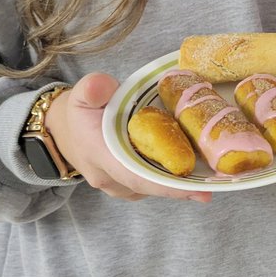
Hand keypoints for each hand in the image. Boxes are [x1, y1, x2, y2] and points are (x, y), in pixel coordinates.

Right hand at [46, 73, 211, 201]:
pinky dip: (169, 182)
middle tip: (212, 188)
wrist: (63, 130)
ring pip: (150, 189)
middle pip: (148, 186)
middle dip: (180, 190)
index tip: (192, 188)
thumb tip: (103, 87)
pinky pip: (149, 186)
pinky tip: (192, 174)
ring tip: (210, 181)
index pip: (133, 175)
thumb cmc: (80, 110)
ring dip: (177, 186)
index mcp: (99, 154)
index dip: (163, 184)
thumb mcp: (81, 93)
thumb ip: (92, 88)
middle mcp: (108, 177)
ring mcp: (116, 185)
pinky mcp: (125, 185)